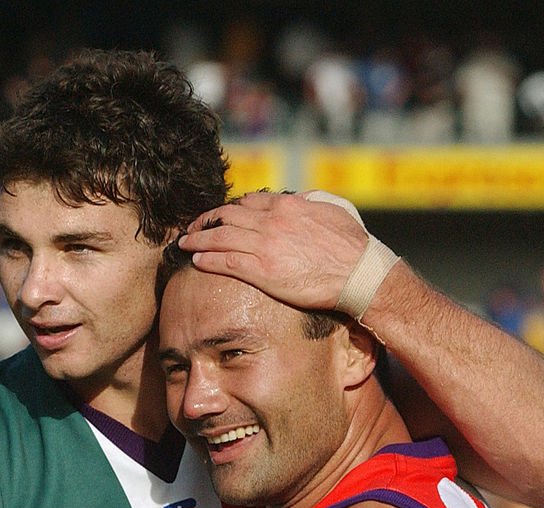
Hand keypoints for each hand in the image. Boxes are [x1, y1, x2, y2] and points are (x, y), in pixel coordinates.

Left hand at [179, 191, 371, 308]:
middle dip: (205, 221)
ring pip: (221, 238)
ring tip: (184, 244)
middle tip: (192, 228)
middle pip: (227, 216)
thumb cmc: (353, 246)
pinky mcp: (263, 270)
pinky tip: (196, 261)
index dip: (229, 209)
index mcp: (287, 206)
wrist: (359, 272)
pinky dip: (208, 260)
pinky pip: (226, 262)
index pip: (248, 202)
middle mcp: (272, 222)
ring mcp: (265, 246)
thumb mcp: (332, 211)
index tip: (219, 215)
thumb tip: (302, 200)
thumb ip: (310, 204)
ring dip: (198, 240)